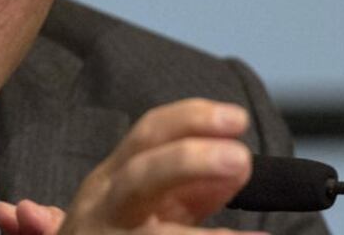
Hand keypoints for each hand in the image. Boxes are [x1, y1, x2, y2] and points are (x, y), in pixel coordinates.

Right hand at [0, 98, 264, 233]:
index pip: (149, 135)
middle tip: (240, 158)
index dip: (191, 120)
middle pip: (139, 177)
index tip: (238, 119)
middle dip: (188, 162)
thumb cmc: (119, 234)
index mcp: (113, 180)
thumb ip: (192, 188)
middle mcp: (103, 209)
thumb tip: (240, 165)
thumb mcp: (152, 207)